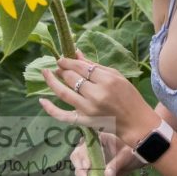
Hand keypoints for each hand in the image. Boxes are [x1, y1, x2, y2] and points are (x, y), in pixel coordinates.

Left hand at [39, 47, 153, 144]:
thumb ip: (96, 66)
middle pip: (73, 78)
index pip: (83, 67)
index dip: (70, 61)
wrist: (135, 121)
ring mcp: (88, 109)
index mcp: (107, 80)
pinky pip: (63, 116)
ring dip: (53, 82)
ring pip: (65, 93)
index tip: (63, 58)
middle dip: (63, 69)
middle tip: (57, 64)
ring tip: (47, 73)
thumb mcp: (116, 76)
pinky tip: (41, 100)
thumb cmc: (129, 96)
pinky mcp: (84, 121)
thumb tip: (77, 54)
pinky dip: (50, 109)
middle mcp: (96, 94)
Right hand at [71, 132, 140, 175]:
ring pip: (80, 171)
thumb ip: (116, 163)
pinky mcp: (90, 171)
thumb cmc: (130, 152)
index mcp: (98, 139)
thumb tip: (107, 175)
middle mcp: (90, 148)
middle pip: (77, 157)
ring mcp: (89, 160)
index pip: (85, 144)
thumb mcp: (126, 155)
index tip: (87, 167)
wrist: (133, 160)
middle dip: (81, 172)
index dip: (83, 155)